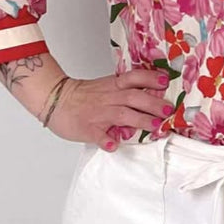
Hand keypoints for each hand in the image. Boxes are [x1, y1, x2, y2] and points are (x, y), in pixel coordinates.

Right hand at [45, 68, 174, 148]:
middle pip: (134, 97)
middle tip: (168, 110)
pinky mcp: (88, 128)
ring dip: (140, 120)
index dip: (150, 78)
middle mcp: (109, 98)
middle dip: (153, 103)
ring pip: (122, 114)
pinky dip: (106, 140)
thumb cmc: (84, 95)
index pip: (134, 78)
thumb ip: (126, 92)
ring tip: (155, 127)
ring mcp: (98, 113)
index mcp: (114, 86)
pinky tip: (114, 146)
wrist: (55, 99)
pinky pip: (98, 135)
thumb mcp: (106, 86)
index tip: (165, 81)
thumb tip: (151, 99)